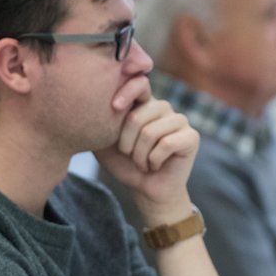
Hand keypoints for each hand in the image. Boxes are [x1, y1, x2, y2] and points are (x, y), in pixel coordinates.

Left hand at [95, 76, 199, 224]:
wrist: (147, 191)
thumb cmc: (126, 165)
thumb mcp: (105, 143)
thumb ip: (98, 122)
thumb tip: (84, 105)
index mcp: (144, 104)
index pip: (138, 84)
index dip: (126, 91)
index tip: (115, 107)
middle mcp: (163, 108)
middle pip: (137, 116)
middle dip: (126, 144)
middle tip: (130, 156)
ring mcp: (179, 121)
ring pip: (151, 132)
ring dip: (140, 155)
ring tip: (142, 163)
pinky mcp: (191, 137)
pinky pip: (167, 144)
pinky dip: (154, 160)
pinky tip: (155, 165)